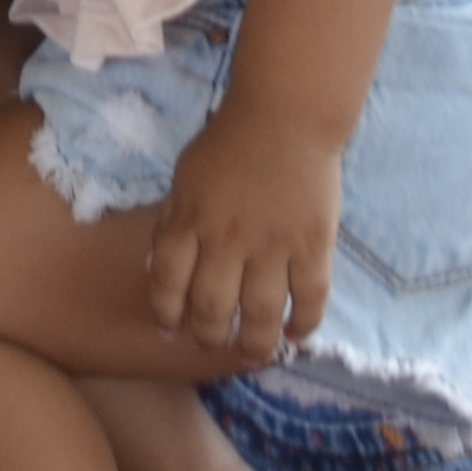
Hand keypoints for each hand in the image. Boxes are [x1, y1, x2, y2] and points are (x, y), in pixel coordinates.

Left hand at [148, 110, 337, 360]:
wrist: (285, 117)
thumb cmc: (229, 144)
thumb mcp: (184, 178)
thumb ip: (172, 224)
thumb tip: (158, 271)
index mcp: (189, 220)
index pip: (169, 281)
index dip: (167, 313)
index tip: (170, 331)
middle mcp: (227, 240)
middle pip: (213, 306)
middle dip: (209, 335)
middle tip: (213, 343)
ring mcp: (273, 245)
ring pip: (261, 314)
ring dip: (255, 343)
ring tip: (253, 353)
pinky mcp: (314, 245)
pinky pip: (310, 297)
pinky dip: (304, 324)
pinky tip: (296, 335)